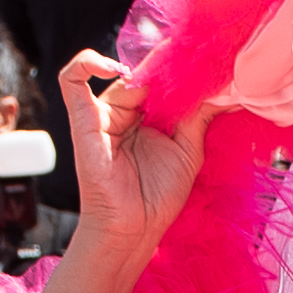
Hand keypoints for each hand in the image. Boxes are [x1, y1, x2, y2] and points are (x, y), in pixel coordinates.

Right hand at [59, 49, 204, 252]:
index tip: (210, 63)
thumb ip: (199, 116)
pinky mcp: (83, 119)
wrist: (134, 230)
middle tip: (203, 63)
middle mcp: (124, 109)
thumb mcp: (188, 150)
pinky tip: (115, 68)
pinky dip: (87, 63)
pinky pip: (72, 78)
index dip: (182, 68)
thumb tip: (220, 86)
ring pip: (121, 71)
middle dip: (172, 66)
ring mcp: (102, 112)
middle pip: (145, 72)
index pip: (162, 78)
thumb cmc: (157, 197)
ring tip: (174, 77)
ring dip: (149, 68)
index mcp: (147, 115)